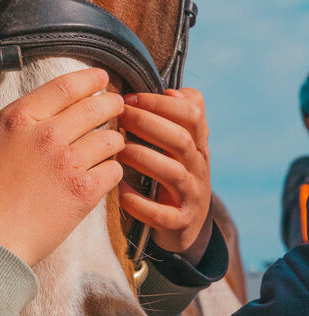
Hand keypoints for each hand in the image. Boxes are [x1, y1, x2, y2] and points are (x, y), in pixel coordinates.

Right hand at [0, 68, 123, 266]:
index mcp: (16, 120)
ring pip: (108, 139)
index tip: (100, 77)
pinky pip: (112, 171)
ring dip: (113, 137)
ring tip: (113, 141)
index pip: (63, 87)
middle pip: (94, 108)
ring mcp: (68, 165)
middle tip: (117, 103)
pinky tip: (107, 172)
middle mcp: (47, 136)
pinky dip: (114, 169)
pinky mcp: (82, 194)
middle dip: (110, 102)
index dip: (88, 79)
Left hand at [117, 87, 210, 255]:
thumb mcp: (183, 143)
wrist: (189, 224)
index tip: (130, 97)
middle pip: (180, 140)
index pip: (192, 115)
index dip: (161, 103)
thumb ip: (179, 115)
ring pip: (172, 174)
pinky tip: (119, 190)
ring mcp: (191, 195)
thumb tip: (172, 91)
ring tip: (117, 151)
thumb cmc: (175, 171)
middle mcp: (198, 167)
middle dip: (148, 124)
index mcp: (198, 143)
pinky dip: (140, 203)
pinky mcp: (179, 222)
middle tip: (119, 115)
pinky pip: (161, 214)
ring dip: (143, 158)